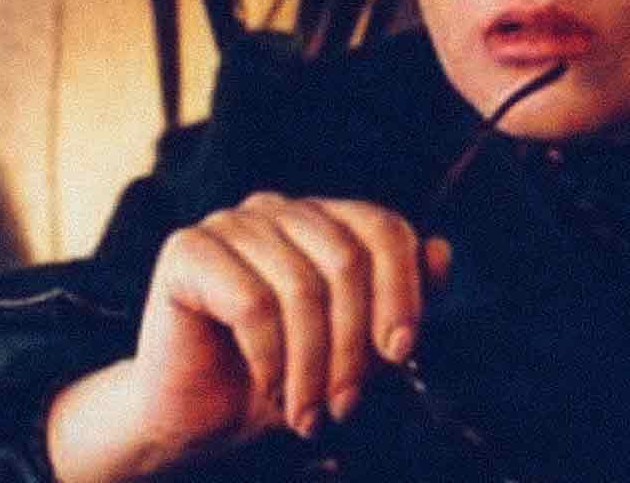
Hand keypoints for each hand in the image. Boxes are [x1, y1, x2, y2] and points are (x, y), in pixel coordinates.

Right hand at [46, 192, 450, 482]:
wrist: (194, 420)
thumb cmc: (279, 380)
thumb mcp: (356, 350)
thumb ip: (401, 304)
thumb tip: (443, 251)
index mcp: (322, 221)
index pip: (383, 227)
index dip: (402, 289)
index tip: (400, 353)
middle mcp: (278, 210)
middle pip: (346, 258)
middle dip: (354, 344)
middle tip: (345, 406)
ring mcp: (230, 223)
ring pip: (300, 286)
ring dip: (311, 365)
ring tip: (307, 413)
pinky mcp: (186, 250)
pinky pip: (251, 302)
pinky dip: (270, 359)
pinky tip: (268, 389)